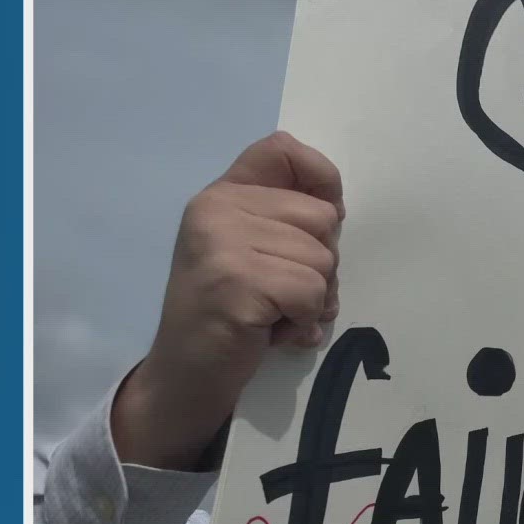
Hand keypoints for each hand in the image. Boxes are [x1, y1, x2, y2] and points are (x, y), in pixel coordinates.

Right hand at [111, 132, 344, 469]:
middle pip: (323, 218)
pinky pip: (311, 293)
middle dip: (320, 265)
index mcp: (222, 194)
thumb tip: (338, 210)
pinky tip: (273, 334)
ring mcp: (223, 244)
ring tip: (274, 315)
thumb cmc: (227, 313)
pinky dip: (304, 323)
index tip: (322, 224)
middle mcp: (217, 208)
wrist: (185, 374)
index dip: (322, 178)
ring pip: (323, 260)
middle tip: (284, 295)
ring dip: (312, 300)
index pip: (283, 149)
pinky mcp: (236, 283)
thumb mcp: (249, 250)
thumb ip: (284, 220)